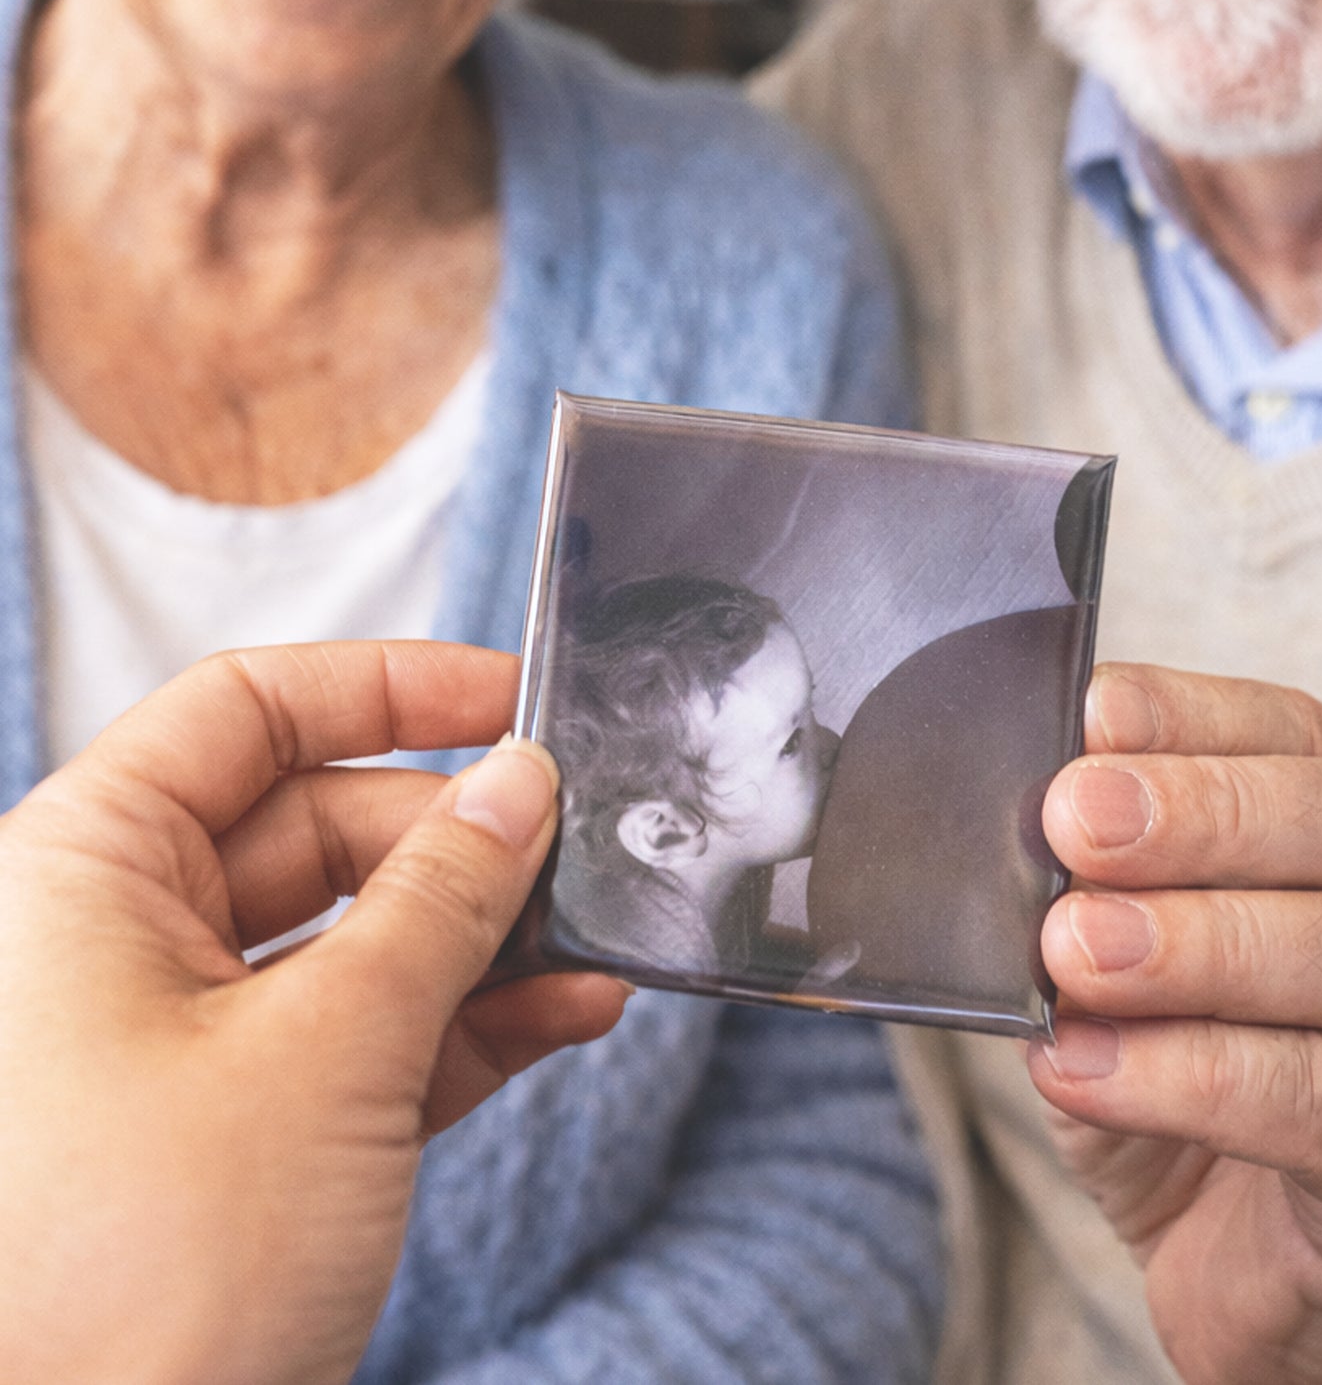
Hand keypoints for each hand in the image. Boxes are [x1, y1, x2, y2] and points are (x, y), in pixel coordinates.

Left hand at [0, 641, 628, 1384]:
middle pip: (322, 825)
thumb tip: (522, 786)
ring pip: (358, 938)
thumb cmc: (138, 1277)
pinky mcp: (247, 1132)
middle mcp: (123, 944)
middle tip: (573, 843)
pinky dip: (467, 1024)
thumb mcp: (328, 1049)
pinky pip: (369, 1038)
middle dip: (458, 838)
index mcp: (85, 876)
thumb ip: (440, 900)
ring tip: (591, 938)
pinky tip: (567, 1013)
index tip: (508, 699)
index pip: (243, 713)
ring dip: (482, 939)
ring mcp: (188, 1043)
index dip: (385, 688)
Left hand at [1030, 663, 1321, 1384]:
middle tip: (1076, 822)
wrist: (1238, 1274)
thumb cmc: (1170, 1086)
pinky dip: (1197, 1077)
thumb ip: (1074, 897)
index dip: (1194, 716)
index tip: (1089, 717)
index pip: (1297, 738)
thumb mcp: (1107, 973)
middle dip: (1203, 813)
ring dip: (1198, 943)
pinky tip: (1085, 1069)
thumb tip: (1004, 824)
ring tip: (1071, 951)